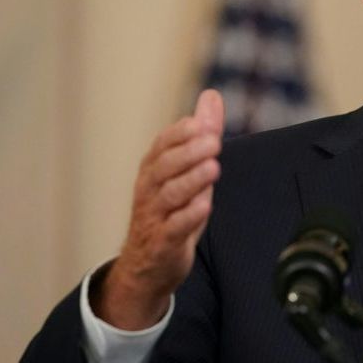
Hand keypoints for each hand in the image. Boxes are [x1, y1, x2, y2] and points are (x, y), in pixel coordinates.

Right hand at [93, 90, 223, 329]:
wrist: (148, 266)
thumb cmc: (171, 210)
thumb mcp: (187, 169)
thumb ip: (201, 134)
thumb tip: (212, 96)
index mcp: (153, 170)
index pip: (162, 145)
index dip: (180, 133)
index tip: (201, 123)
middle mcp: (150, 190)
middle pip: (164, 166)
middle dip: (188, 152)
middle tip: (213, 142)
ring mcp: (154, 217)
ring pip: (170, 195)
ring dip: (192, 181)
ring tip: (213, 168)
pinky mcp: (163, 242)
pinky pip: (174, 227)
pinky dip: (189, 216)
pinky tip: (204, 206)